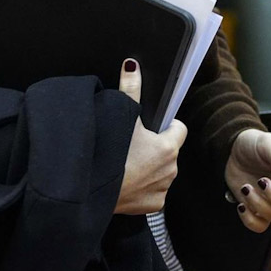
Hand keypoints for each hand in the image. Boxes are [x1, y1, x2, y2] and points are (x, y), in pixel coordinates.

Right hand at [114, 58, 186, 214]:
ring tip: (129, 164)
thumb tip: (132, 65)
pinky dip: (145, 187)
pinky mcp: (154, 205)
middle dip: (156, 147)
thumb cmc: (108, 154)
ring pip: (162, 171)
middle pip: (169, 151)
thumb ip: (130, 89)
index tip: (151, 128)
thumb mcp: (121, 118)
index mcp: (168, 147)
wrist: (91, 192)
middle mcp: (171, 169)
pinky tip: (129, 181)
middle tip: (133, 147)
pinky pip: (154, 191)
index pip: (179, 129)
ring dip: (151, 167)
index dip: (166, 125)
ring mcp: (163, 189)